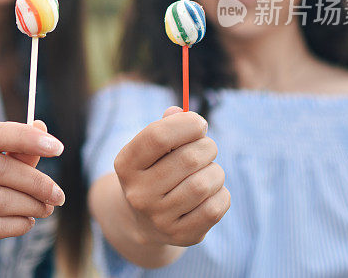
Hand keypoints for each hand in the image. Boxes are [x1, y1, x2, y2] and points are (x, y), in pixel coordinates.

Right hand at [114, 107, 229, 247]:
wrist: (145, 221)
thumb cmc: (155, 170)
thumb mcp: (152, 148)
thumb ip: (166, 126)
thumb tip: (181, 113)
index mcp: (126, 164)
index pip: (158, 136)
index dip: (186, 124)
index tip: (198, 124)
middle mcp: (138, 193)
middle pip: (188, 159)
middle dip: (207, 147)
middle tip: (206, 149)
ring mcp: (159, 218)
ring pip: (205, 183)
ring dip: (215, 171)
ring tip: (207, 172)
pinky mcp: (181, 235)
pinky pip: (216, 208)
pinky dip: (221, 193)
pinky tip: (210, 192)